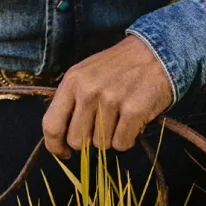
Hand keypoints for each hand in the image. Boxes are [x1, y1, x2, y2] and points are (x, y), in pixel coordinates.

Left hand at [42, 36, 172, 157]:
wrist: (154, 53)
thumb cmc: (117, 67)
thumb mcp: (85, 75)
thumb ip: (71, 101)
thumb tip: (62, 139)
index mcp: (72, 82)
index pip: (51, 125)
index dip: (55, 146)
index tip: (64, 153)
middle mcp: (87, 91)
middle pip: (76, 140)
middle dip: (88, 140)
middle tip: (102, 126)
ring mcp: (110, 100)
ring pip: (101, 145)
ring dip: (110, 137)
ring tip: (119, 116)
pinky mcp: (133, 111)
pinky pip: (122, 144)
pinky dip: (127, 138)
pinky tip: (132, 120)